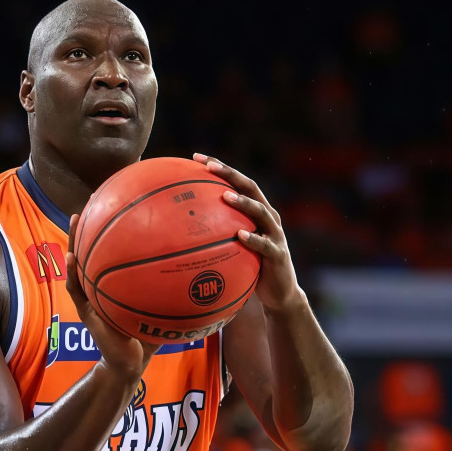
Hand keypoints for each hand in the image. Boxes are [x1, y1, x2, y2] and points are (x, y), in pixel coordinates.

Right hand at [66, 214, 160, 379]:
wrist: (131, 363)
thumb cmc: (148, 334)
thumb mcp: (163, 308)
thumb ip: (174, 290)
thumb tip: (205, 267)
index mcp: (117, 282)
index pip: (114, 249)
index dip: (115, 226)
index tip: (121, 200)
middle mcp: (102, 286)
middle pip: (94, 249)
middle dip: (94, 224)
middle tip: (94, 198)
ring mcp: (91, 297)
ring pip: (79, 264)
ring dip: (75, 241)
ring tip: (75, 220)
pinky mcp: (86, 312)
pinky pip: (76, 290)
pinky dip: (72, 274)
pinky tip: (72, 259)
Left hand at [193, 153, 304, 312]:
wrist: (278, 293)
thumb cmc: (249, 267)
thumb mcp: (230, 248)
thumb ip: (211, 234)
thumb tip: (172, 231)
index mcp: (256, 210)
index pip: (236, 182)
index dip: (219, 167)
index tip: (195, 157)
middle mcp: (268, 217)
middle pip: (250, 187)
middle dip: (230, 174)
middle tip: (209, 166)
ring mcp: (276, 234)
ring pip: (261, 212)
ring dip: (243, 202)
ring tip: (225, 196)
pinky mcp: (278, 254)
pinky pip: (265, 245)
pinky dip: (252, 239)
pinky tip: (239, 235)